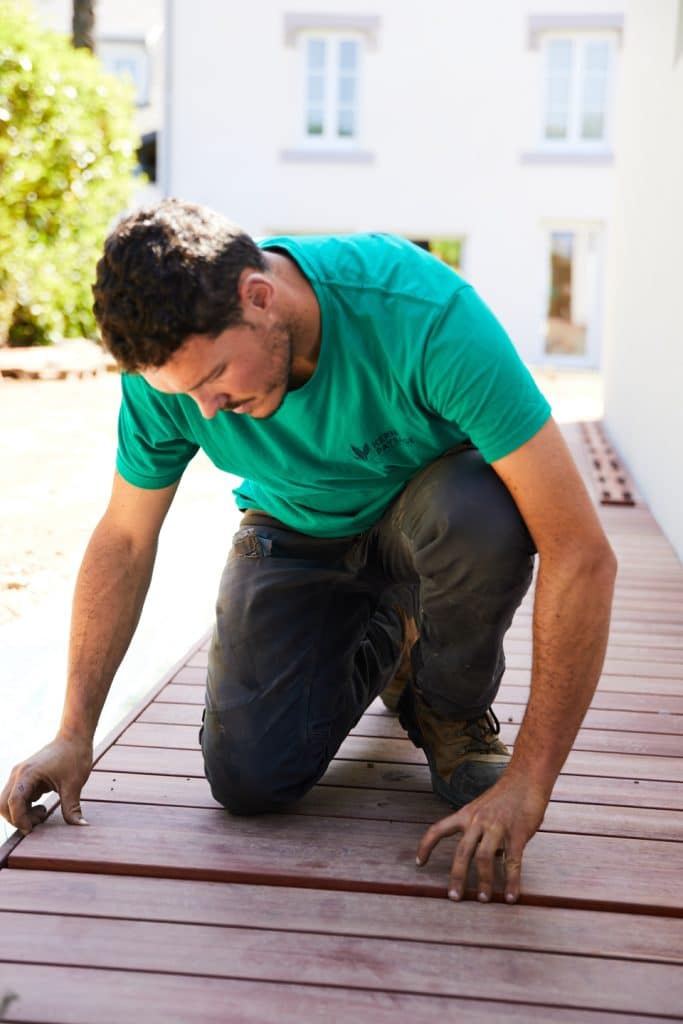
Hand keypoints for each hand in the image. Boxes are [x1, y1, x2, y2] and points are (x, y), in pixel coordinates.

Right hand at [0, 733, 92, 834]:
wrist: (74, 737)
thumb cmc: (75, 756)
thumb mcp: (74, 784)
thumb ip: (72, 807)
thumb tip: (80, 826)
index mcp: (27, 774)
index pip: (14, 802)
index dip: (20, 819)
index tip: (33, 829)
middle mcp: (18, 774)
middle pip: (3, 804)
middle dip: (17, 819)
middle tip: (38, 823)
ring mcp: (20, 776)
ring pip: (8, 802)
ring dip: (21, 814)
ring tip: (43, 813)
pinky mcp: (25, 778)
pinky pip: (17, 798)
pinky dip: (25, 808)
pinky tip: (42, 808)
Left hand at [416, 774, 548, 902]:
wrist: (526, 778)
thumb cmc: (505, 795)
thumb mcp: (484, 808)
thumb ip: (479, 830)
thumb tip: (483, 857)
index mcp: (466, 814)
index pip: (438, 829)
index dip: (426, 846)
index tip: (419, 863)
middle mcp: (478, 821)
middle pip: (462, 851)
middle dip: (456, 876)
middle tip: (453, 897)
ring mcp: (497, 827)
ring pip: (483, 858)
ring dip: (483, 881)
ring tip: (483, 899)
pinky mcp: (517, 834)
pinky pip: (512, 862)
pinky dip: (512, 882)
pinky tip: (511, 897)